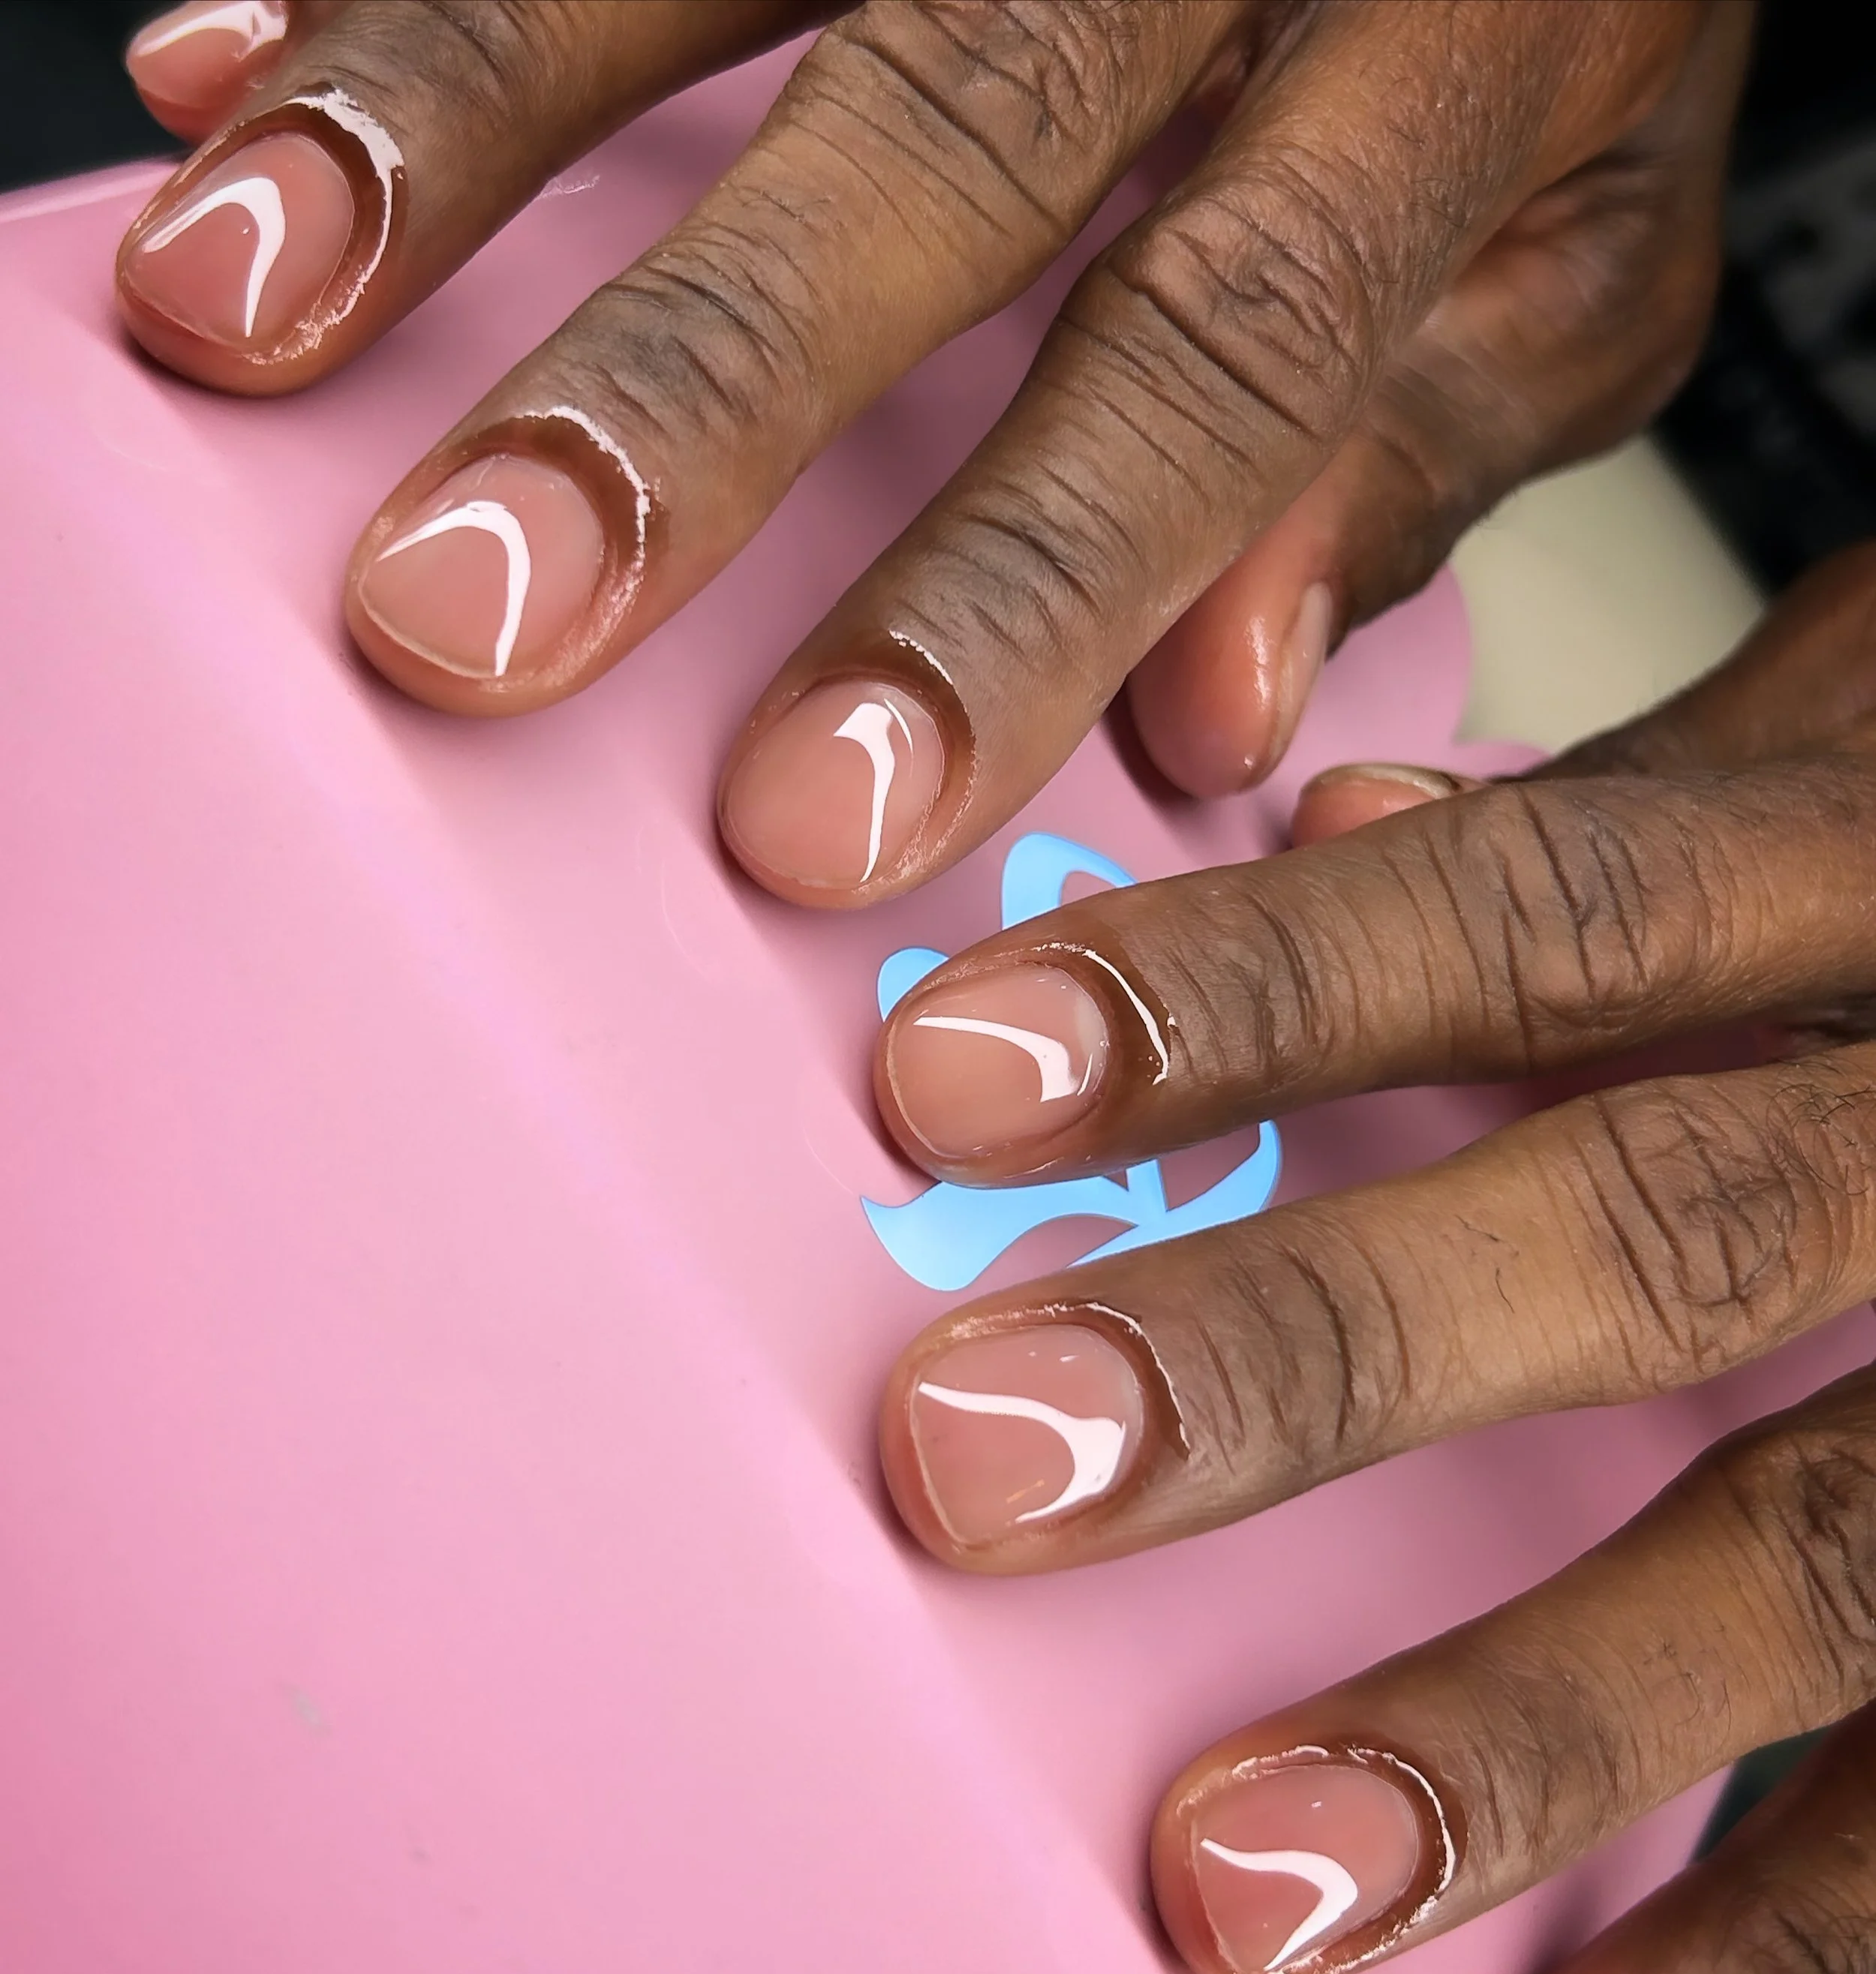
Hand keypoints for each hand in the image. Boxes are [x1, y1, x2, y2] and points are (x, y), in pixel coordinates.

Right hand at [118, 0, 1746, 901]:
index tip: (827, 810)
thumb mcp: (1573, 265)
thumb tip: (1221, 709)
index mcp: (1448, 56)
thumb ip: (1407, 459)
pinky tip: (237, 69)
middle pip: (937, 133)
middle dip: (684, 383)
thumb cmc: (1551, 23)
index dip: (1012, 591)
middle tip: (478, 609)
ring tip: (243, 312)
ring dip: (448, 120)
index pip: (1222, 356)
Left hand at [870, 548, 1875, 1973]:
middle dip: (1311, 1353)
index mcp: (1871, 866)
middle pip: (1651, 1225)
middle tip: (982, 1461)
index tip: (947, 1077)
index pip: (1540, 910)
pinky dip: (1759, 1956)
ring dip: (1517, 1733)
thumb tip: (1334, 808)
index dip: (1248, 991)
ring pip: (1821, 1552)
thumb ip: (1616, 817)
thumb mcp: (1846, 767)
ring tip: (1234, 1879)